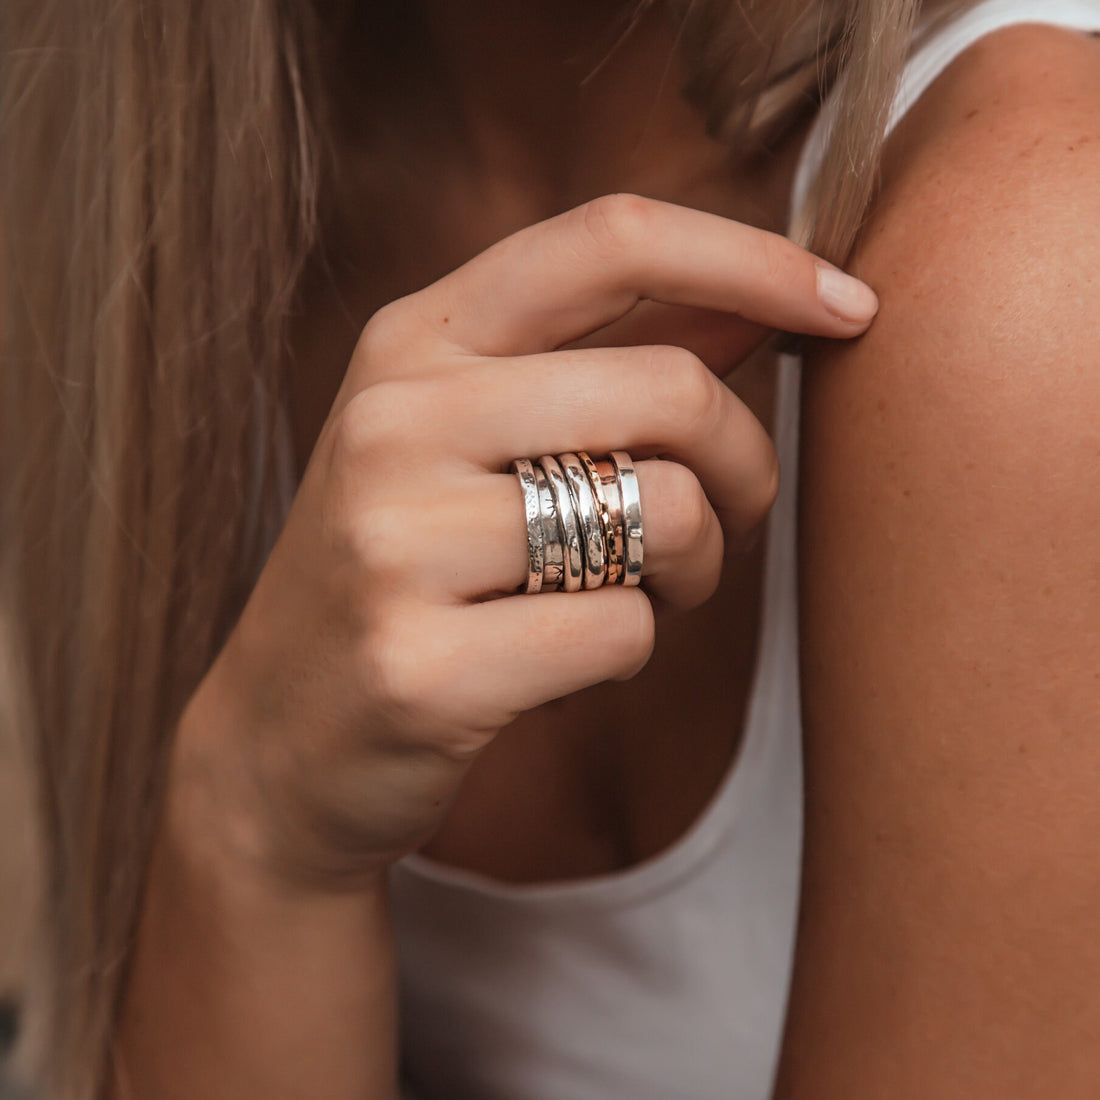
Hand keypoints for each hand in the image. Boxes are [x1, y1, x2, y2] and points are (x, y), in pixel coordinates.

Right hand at [175, 195, 877, 888]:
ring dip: (695, 569)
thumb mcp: (472, 440)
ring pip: (663, 514)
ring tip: (643, 592)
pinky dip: (634, 651)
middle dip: (745, 465)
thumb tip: (751, 308)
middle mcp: (393, 420)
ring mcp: (395, 544)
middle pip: (671, 389)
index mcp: (412, 341)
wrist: (282, 735)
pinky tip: (567, 663)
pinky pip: (622, 631)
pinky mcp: (420, 667)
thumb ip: (601, 364)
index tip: (847, 306)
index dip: (751, 257)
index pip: (608, 238)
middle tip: (728, 519)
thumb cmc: (409, 572)